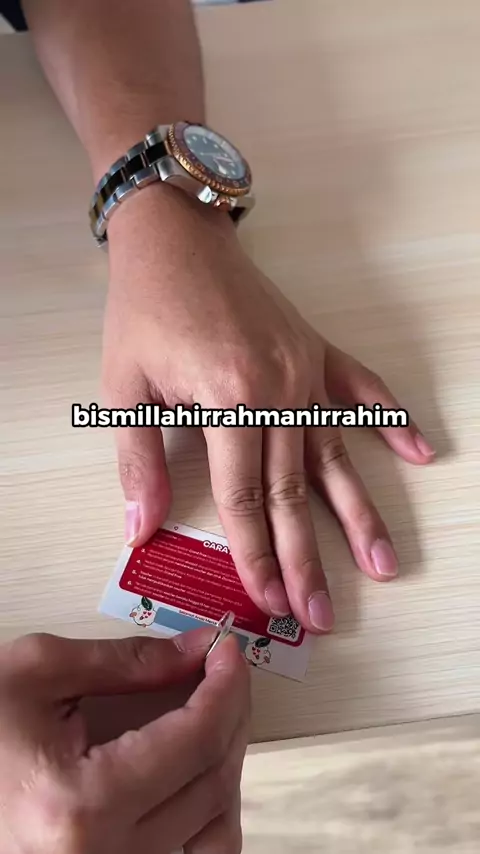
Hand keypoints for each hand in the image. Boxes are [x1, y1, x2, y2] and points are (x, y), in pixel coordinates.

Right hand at [0, 629, 248, 853]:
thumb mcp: (36, 675)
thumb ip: (125, 662)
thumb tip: (195, 650)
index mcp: (80, 807)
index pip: (194, 740)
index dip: (226, 687)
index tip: (229, 651)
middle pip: (212, 782)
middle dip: (232, 715)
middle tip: (226, 672)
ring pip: (217, 832)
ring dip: (227, 766)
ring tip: (214, 718)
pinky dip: (210, 816)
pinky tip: (198, 774)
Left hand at [104, 186, 435, 632]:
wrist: (176, 238)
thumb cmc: (144, 310)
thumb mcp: (123, 388)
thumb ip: (138, 462)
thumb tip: (140, 531)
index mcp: (226, 402)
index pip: (243, 500)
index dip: (255, 557)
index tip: (269, 603)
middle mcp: (277, 390)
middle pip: (294, 492)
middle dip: (306, 560)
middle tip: (321, 615)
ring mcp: (304, 369)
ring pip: (334, 455)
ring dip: (358, 514)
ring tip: (382, 563)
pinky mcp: (315, 349)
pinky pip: (360, 388)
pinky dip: (389, 419)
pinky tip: (418, 451)